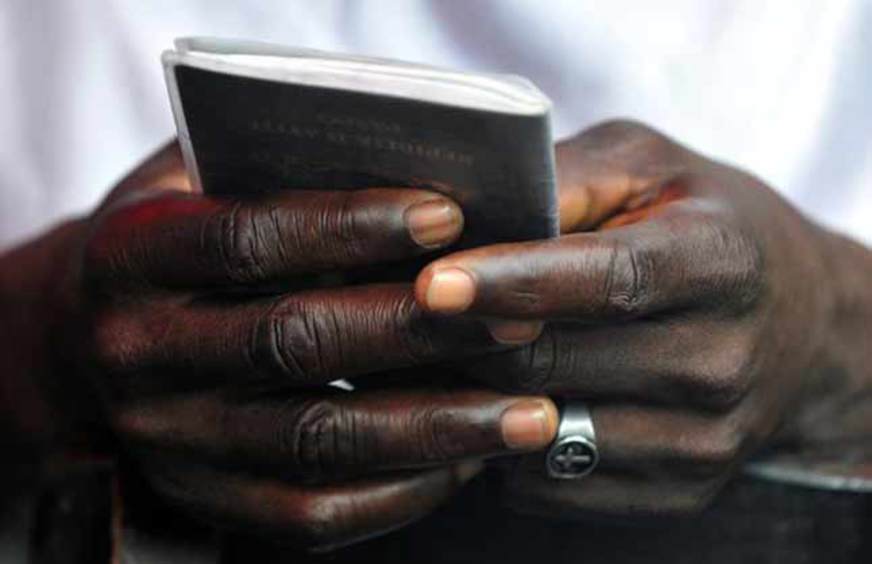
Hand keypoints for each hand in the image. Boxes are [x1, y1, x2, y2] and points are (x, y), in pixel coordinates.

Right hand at [0, 141, 557, 549]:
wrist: (95, 342)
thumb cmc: (184, 241)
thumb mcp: (202, 184)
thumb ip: (279, 178)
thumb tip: (420, 184)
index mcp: (131, 257)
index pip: (246, 237)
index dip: (349, 225)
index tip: (450, 216)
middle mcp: (139, 355)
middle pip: (294, 341)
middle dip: (419, 329)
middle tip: (522, 317)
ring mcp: (172, 442)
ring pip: (316, 439)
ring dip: (435, 425)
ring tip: (532, 409)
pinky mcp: (209, 501)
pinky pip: (311, 515)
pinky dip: (400, 490)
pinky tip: (472, 460)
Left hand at [414, 120, 858, 516]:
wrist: (794, 319)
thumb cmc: (701, 224)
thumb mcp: (646, 167)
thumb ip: (567, 180)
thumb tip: (471, 207)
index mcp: (719, 260)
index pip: (609, 279)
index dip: (514, 282)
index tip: (431, 285)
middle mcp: (722, 359)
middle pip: (560, 363)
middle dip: (466, 343)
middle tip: (401, 317)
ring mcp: (706, 438)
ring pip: (545, 434)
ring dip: (473, 399)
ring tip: (437, 359)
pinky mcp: (682, 489)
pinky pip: (554, 486)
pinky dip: (503, 450)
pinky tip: (488, 405)